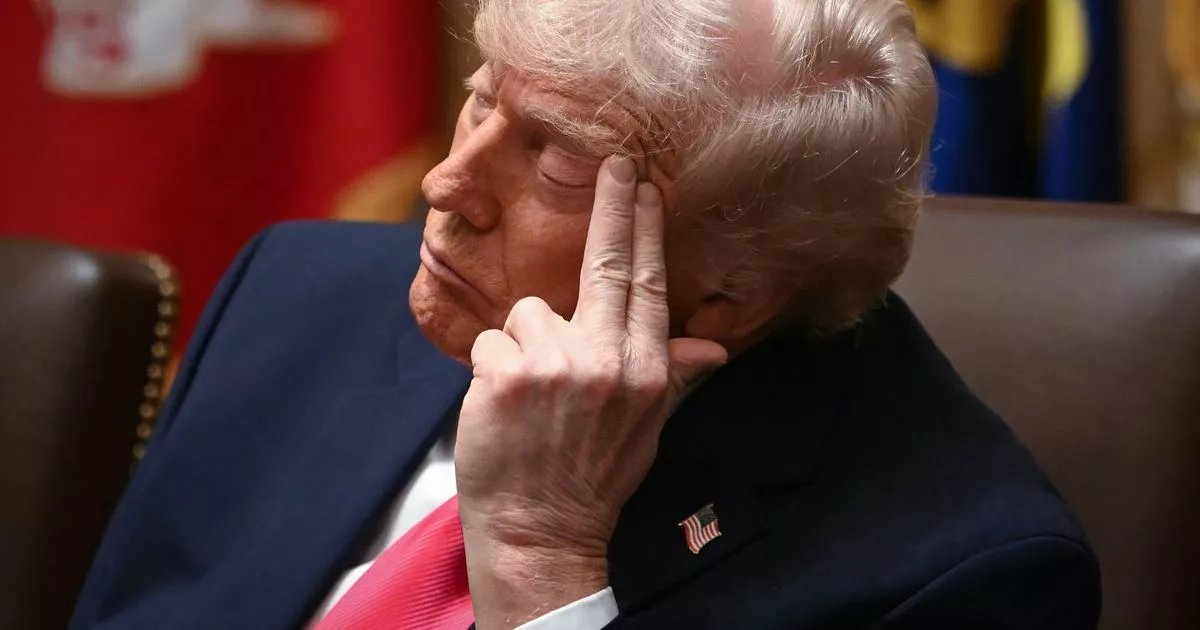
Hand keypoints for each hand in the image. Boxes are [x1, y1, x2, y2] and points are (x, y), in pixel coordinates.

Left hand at [455, 156, 727, 627]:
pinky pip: (492, 339)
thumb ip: (672, 375)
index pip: (650, 286)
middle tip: (612, 163)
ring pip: (529, 312)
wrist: (540, 532)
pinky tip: (502, 407)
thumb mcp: (645, 428)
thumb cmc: (591, 476)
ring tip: (528, 398)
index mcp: (647, 371)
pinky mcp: (509, 373)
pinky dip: (489, 367)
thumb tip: (715, 348)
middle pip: (609, 266)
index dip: (645, 231)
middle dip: (612, 208)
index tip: (642, 188)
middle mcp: (610, 361)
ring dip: (520, 345)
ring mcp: (559, 364)